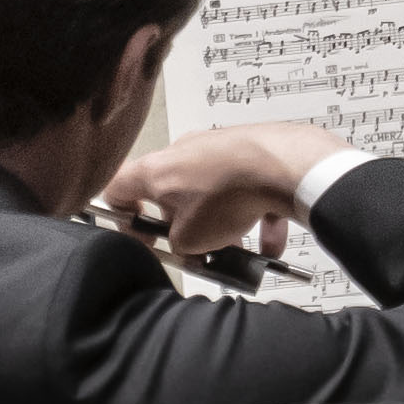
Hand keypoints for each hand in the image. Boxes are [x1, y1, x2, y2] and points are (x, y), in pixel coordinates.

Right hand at [104, 118, 353, 256]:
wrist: (285, 165)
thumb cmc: (229, 193)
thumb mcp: (190, 238)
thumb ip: (177, 245)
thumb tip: (186, 244)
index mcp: (157, 169)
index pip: (118, 187)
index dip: (122, 216)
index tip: (142, 237)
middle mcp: (184, 152)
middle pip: (173, 194)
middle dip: (185, 228)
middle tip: (197, 251)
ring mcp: (219, 149)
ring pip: (213, 195)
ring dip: (223, 227)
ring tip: (239, 253)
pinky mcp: (251, 153)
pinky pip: (248, 191)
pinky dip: (257, 217)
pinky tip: (271, 245)